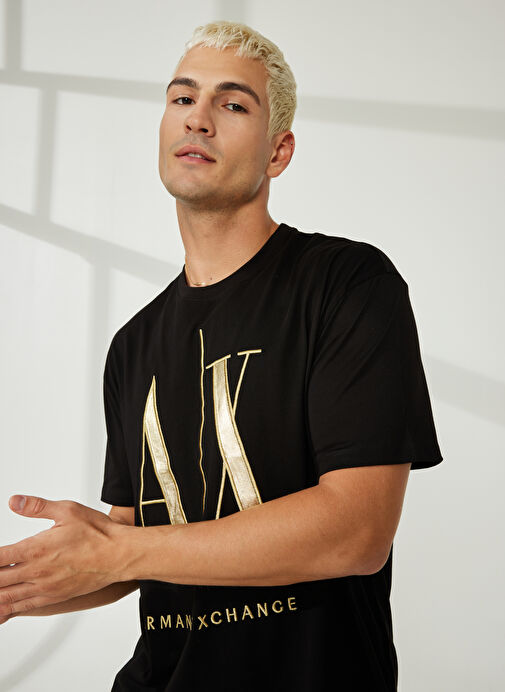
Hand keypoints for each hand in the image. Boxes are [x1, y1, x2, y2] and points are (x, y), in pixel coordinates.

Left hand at [0, 495, 127, 618]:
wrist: (119, 555)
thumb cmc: (97, 532)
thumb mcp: (67, 510)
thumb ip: (37, 506)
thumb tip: (14, 501)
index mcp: (36, 548)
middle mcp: (37, 572)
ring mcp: (45, 588)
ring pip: (6, 597)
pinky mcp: (54, 598)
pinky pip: (23, 607)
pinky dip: (6, 609)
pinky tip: (1, 608)